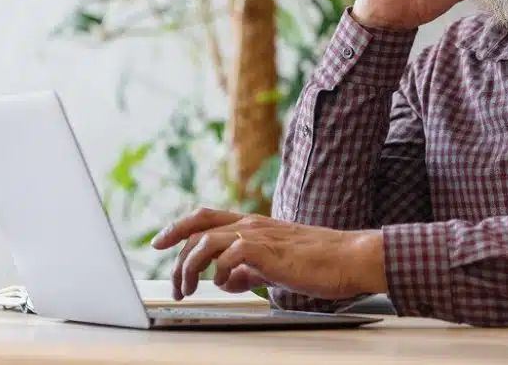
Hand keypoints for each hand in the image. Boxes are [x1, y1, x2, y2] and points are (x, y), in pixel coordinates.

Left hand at [150, 207, 387, 300]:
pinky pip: (228, 257)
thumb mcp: (274, 267)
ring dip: (190, 268)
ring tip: (190, 290)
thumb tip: (227, 281)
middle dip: (178, 261)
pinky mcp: (266, 250)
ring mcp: (258, 235)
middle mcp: (251, 225)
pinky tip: (228, 286)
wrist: (349, 258)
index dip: (178, 227)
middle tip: (177, 288)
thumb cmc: (318, 263)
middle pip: (197, 231)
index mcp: (252, 226)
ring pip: (205, 243)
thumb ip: (249, 271)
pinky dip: (220, 274)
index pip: (205, 217)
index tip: (159, 242)